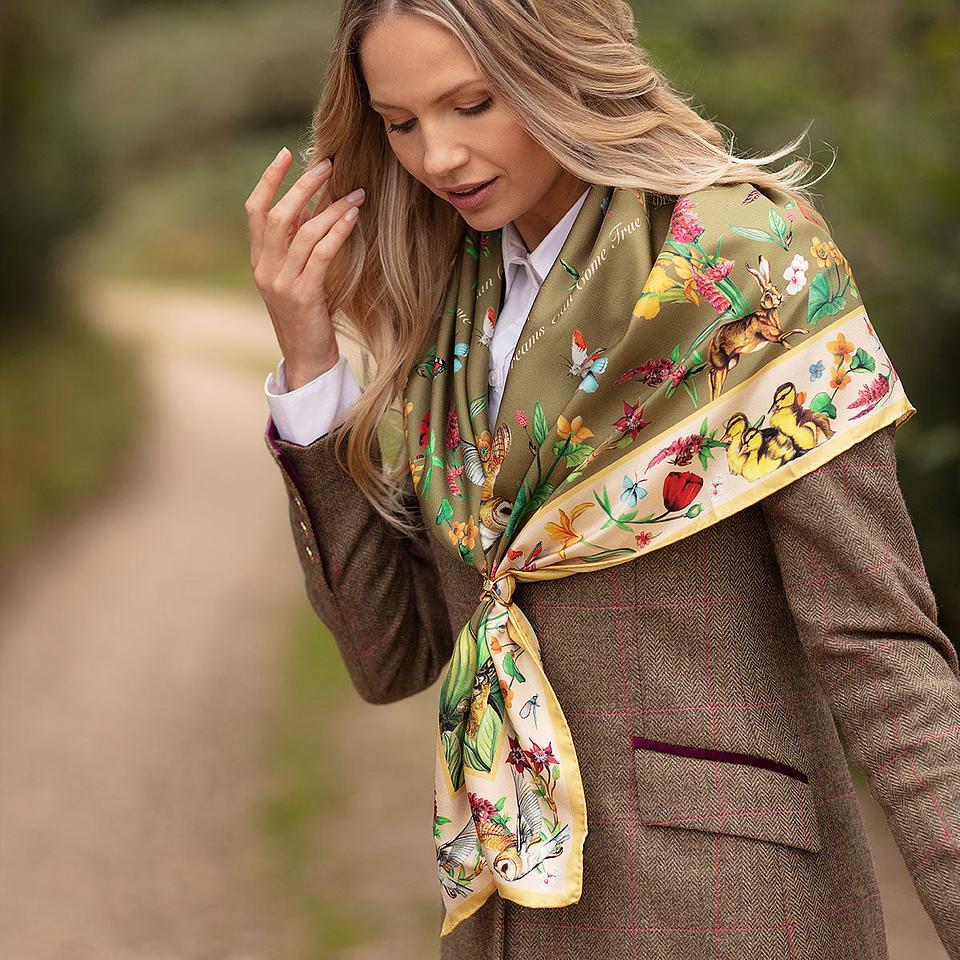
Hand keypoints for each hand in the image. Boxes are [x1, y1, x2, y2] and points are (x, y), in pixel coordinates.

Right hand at [245, 147, 365, 389]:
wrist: (307, 360)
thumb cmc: (307, 316)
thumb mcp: (296, 277)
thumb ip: (297, 246)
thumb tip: (313, 206)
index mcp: (259, 261)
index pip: (254, 210)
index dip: (268, 179)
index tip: (285, 154)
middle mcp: (264, 269)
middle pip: (278, 215)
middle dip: (303, 186)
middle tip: (328, 165)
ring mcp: (281, 283)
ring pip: (303, 233)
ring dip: (331, 208)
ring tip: (356, 193)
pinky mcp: (303, 296)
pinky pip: (321, 255)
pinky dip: (338, 231)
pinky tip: (354, 218)